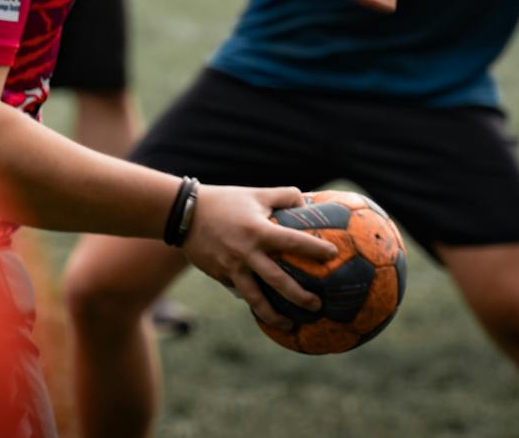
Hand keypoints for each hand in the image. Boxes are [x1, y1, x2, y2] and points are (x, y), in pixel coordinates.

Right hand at [181, 184, 337, 329]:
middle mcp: (247, 253)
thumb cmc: (225, 201)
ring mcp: (232, 267)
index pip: (294, 241)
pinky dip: (253, 301)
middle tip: (317, 306)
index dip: (315, 248)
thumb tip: (307, 202)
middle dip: (299, 296)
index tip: (334, 255)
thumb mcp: (256, 193)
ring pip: (256, 298)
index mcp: (259, 230)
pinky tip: (264, 309)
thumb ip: (284, 196)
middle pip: (278, 281)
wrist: (184, 214)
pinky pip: (240, 291)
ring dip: (274, 315)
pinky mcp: (220, 275)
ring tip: (289, 325)